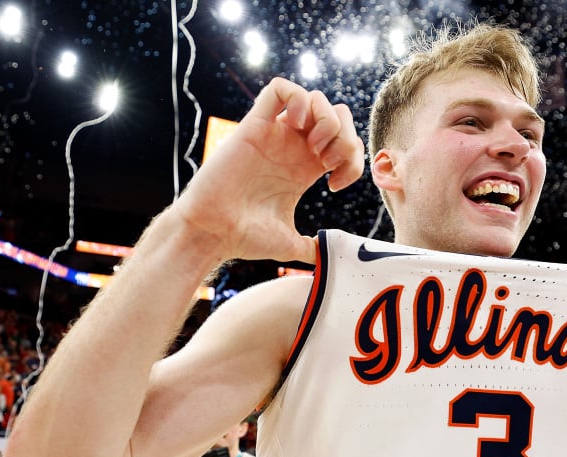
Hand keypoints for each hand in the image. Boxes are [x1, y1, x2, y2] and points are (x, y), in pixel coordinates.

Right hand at [171, 77, 365, 264]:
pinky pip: (280, 89)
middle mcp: (292, 148)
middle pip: (335, 115)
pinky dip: (298, 99)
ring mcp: (274, 134)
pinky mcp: (254, 125)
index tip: (337, 184)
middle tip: (330, 162)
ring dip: (327, 120)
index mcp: (304, 169)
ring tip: (316, 148)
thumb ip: (312, 248)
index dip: (352, 160)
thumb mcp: (289, 244)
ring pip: (314, 98)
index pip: (344, 145)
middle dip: (345, 135)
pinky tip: (298, 125)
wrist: (213, 233)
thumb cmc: (243, 237)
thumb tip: (329, 258)